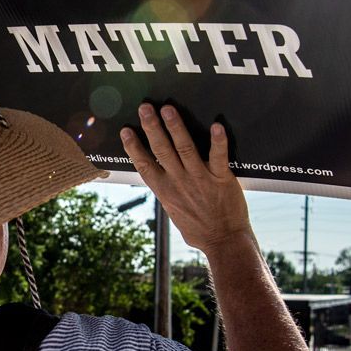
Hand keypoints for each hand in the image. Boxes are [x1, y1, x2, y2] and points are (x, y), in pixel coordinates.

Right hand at [120, 104, 251, 255]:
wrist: (224, 242)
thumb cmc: (199, 230)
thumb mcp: (174, 212)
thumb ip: (168, 193)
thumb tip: (161, 182)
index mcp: (165, 191)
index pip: (144, 165)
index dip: (133, 147)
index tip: (126, 131)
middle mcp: (179, 182)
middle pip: (161, 150)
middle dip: (151, 127)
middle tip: (145, 108)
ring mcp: (200, 179)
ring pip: (184, 148)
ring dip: (176, 127)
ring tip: (168, 109)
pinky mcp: (221, 179)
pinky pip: (218, 156)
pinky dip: (218, 141)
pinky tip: (216, 125)